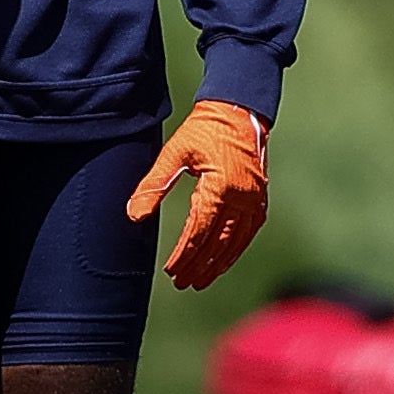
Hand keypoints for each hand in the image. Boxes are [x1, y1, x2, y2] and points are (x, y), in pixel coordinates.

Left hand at [124, 100, 270, 288]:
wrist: (238, 111)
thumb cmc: (203, 130)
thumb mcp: (174, 154)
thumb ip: (154, 186)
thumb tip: (133, 215)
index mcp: (219, 188)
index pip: (199, 232)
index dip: (184, 254)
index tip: (171, 270)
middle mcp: (241, 198)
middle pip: (217, 243)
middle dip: (198, 266)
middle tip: (182, 283)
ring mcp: (254, 200)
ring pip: (235, 243)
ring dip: (217, 264)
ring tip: (200, 280)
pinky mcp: (260, 199)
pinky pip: (248, 233)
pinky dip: (234, 250)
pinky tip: (223, 261)